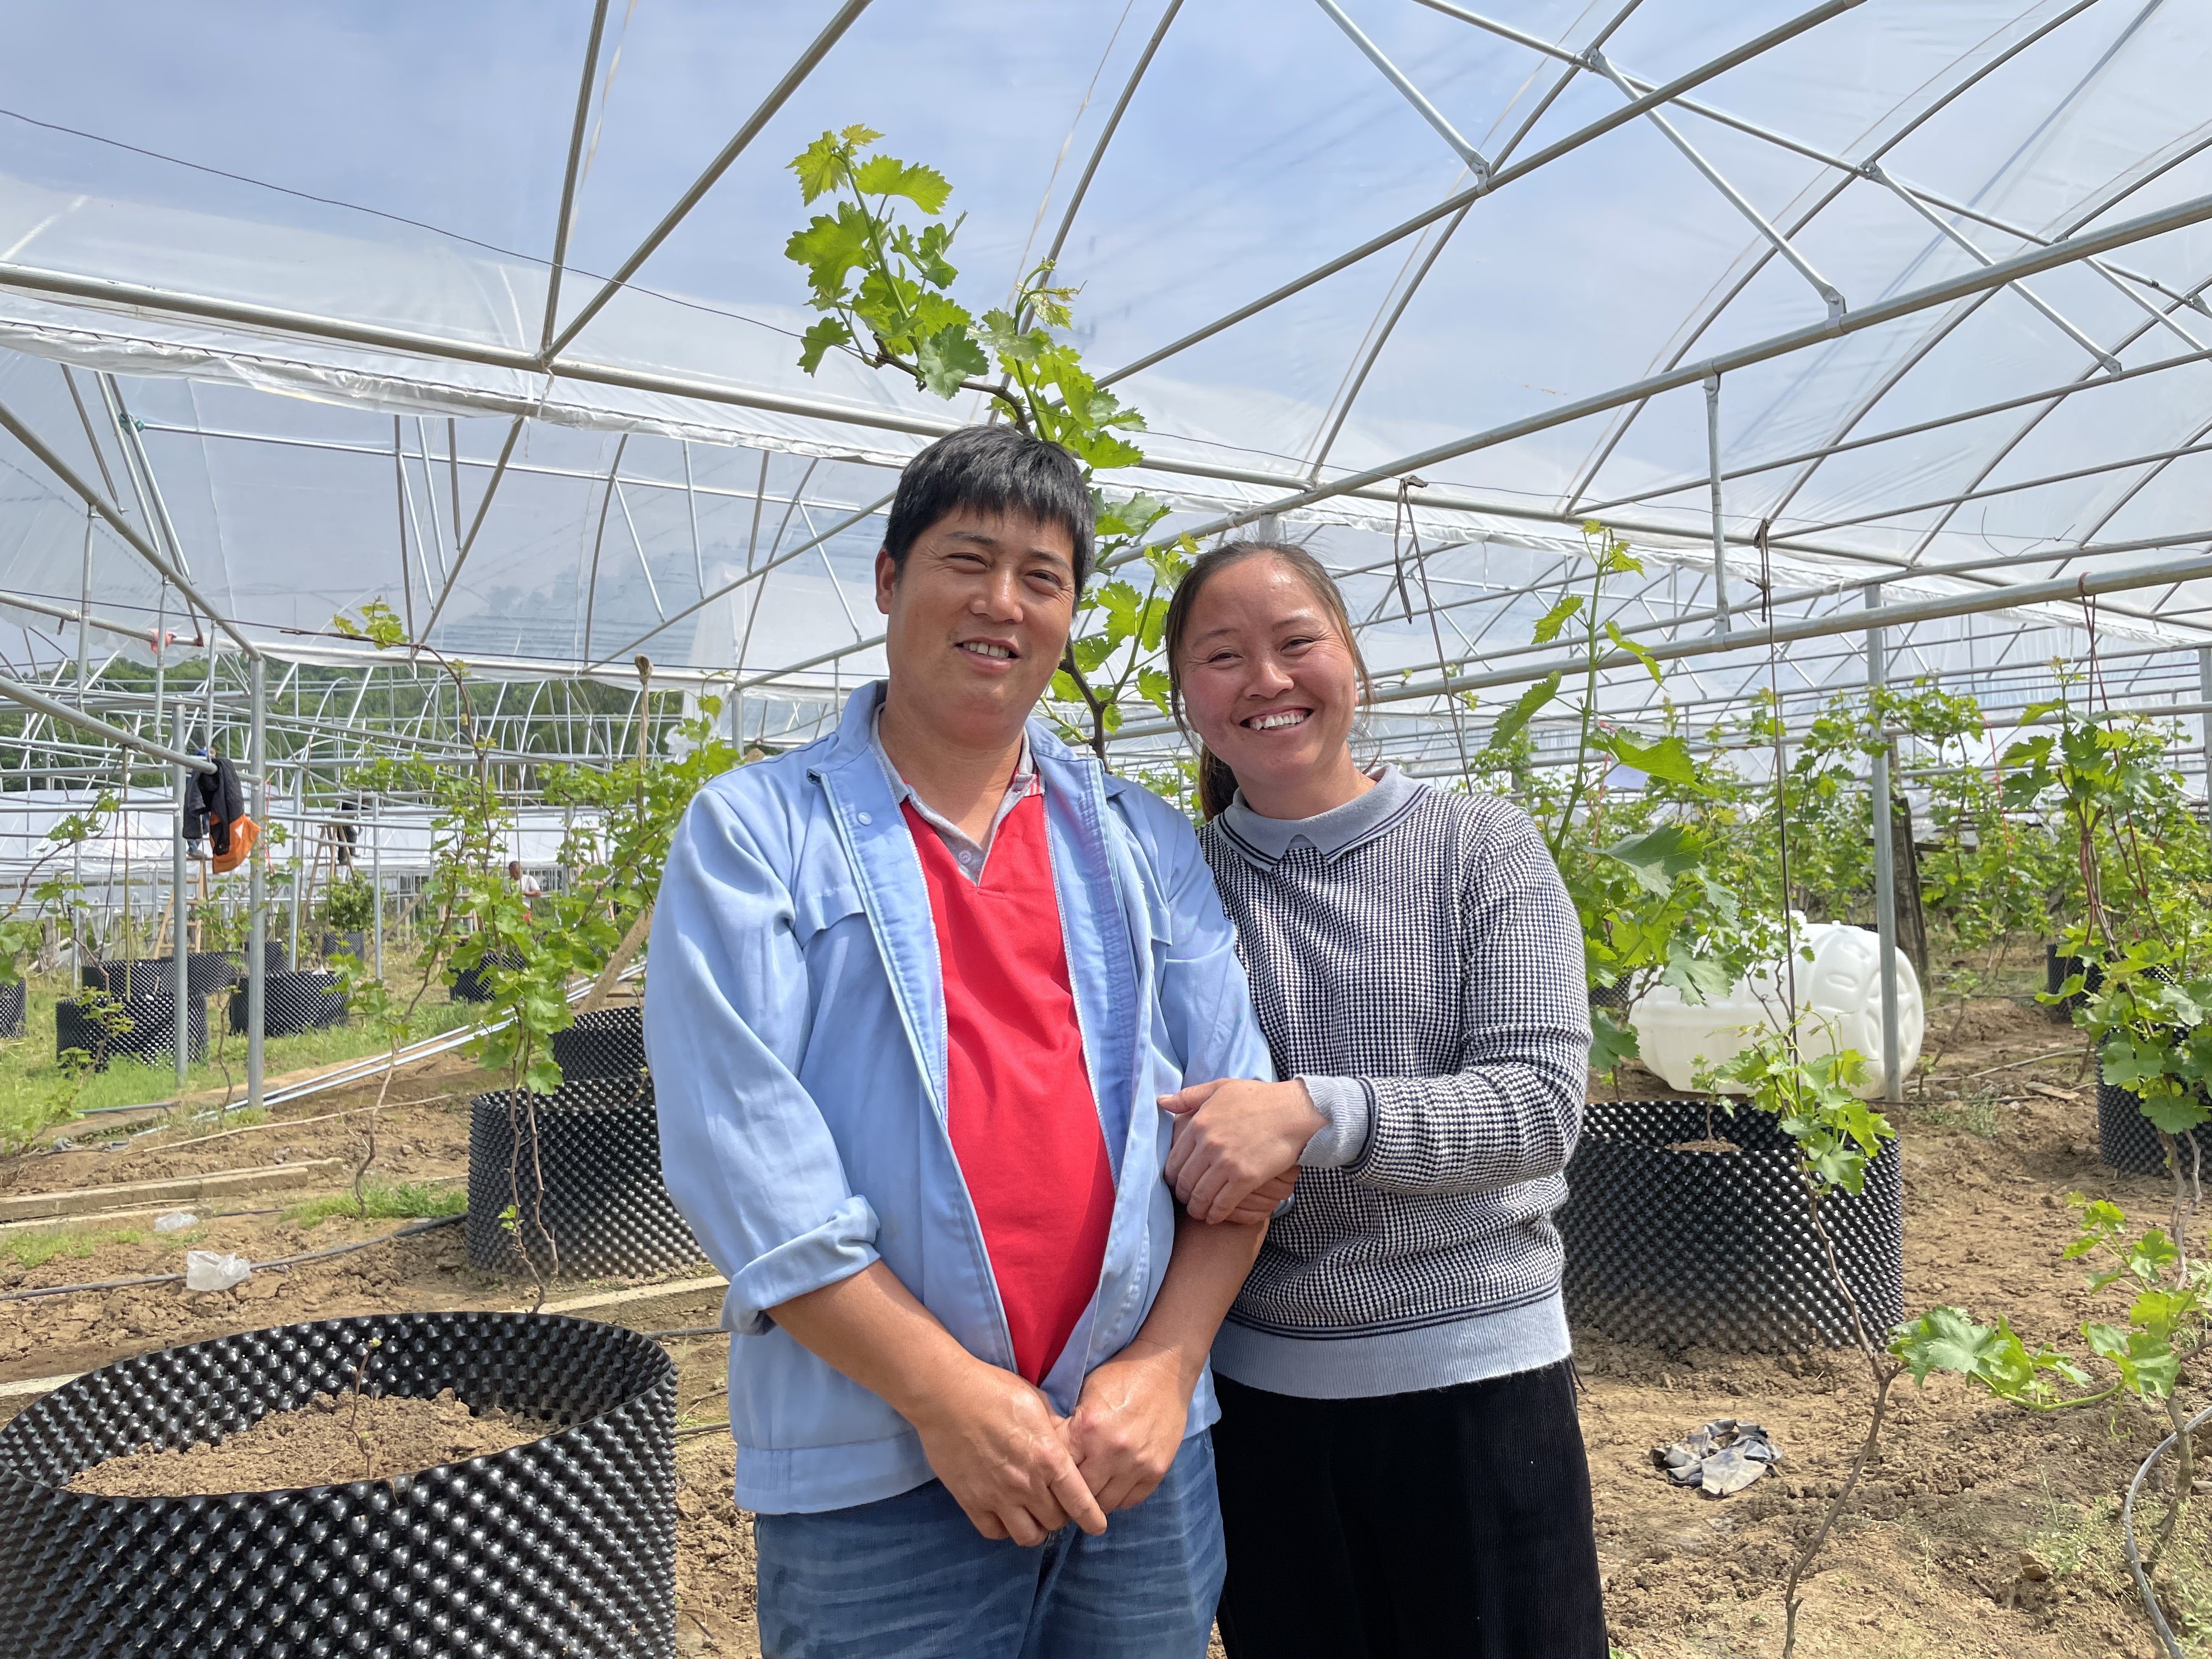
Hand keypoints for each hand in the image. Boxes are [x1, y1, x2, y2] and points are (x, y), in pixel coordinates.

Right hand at [905, 1359, 1107, 1544]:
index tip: (1097, 1526)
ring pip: (1027, 1536)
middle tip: (1056, 1505)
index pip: (1080, 1503)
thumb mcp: (1037, 1402)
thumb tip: (1065, 1444)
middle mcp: (1026, 1483)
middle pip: (1055, 1521)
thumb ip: (1055, 1430)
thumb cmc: (994, 1390)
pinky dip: (1004, 1529)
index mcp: (1049, 1457)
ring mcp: (997, 1496)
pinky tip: (1005, 1515)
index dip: (1092, 1519)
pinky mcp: (971, 1501)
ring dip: (1035, 1528)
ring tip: (1032, 1516)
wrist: (946, 1394)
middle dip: (1061, 1516)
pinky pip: (994, 1532)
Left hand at [1066, 1338, 1194, 1511]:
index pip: (1058, 1467)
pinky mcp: (1157, 1471)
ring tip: (1089, 1489)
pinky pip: (1130, 1501)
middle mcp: (1112, 1452)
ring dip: (1095, 1498)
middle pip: (1080, 1493)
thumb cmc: (1121, 1375)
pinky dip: (1118, 1497)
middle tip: (1066, 1489)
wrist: (1166, 1368)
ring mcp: (1137, 1464)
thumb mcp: (1085, 1392)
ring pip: (1105, 1504)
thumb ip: (1070, 1426)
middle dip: (1071, 1492)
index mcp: (1088, 1428)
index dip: (1051, 1472)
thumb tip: (1051, 1454)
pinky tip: (1112, 1485)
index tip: (1048, 1476)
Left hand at [1160, 1078, 1322, 1222]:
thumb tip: (1161, 1102)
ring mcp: (1226, 1162)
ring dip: (1197, 1209)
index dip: (1172, 1178)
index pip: (1173, 1161)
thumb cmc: (1259, 1098)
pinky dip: (1215, 1214)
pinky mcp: (1245, 1177)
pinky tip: (1215, 1217)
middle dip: (1182, 1196)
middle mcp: (1208, 1144)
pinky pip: (1222, 1204)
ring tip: (1200, 1213)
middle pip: (1184, 1181)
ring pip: (1200, 1196)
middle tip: (1187, 1201)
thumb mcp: (1220, 1087)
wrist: (1295, 1111)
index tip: (1177, 1184)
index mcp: (1199, 1123)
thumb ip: (1189, 1096)